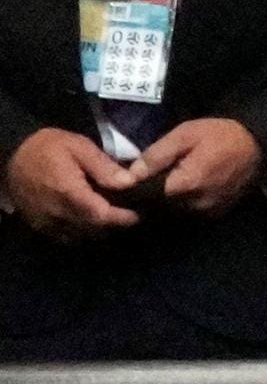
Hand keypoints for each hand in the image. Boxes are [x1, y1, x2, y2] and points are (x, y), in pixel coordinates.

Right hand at [3, 128, 138, 239]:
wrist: (12, 155)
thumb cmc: (48, 148)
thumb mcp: (79, 147)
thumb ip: (104, 166)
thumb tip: (130, 182)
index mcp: (69, 193)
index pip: (101, 215)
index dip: (122, 218)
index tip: (138, 214)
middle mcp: (57, 213)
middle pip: (93, 229)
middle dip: (114, 224)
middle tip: (129, 214)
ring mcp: (46, 222)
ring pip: (81, 236)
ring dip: (98, 230)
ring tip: (112, 217)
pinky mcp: (39, 226)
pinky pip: (66, 237)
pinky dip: (81, 232)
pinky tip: (90, 220)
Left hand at [127, 118, 261, 216]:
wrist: (259, 145)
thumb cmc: (221, 136)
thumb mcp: (185, 135)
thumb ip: (157, 155)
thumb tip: (130, 175)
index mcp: (185, 185)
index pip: (147, 196)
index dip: (137, 187)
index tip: (131, 178)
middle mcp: (195, 205)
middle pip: (160, 205)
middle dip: (153, 193)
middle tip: (152, 176)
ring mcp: (208, 211)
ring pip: (176, 210)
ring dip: (170, 199)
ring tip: (171, 180)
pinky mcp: (217, 213)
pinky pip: (192, 211)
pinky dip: (186, 202)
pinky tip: (189, 186)